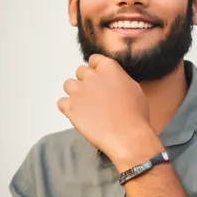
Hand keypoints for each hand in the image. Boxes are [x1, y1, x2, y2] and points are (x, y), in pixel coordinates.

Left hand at [58, 54, 162, 169]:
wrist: (127, 136)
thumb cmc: (135, 115)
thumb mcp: (134, 88)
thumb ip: (119, 79)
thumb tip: (114, 80)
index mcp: (108, 68)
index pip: (94, 60)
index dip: (96, 69)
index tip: (100, 79)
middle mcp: (91, 76)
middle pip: (80, 71)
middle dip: (86, 81)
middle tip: (95, 96)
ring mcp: (79, 91)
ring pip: (68, 85)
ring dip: (75, 93)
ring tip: (85, 105)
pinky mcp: (70, 107)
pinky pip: (61, 102)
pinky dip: (68, 108)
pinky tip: (79, 115)